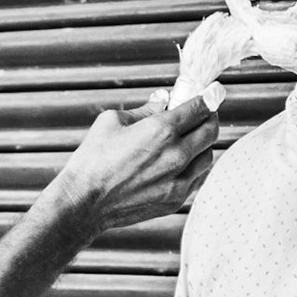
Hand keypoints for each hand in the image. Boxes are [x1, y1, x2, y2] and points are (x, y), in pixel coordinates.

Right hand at [54, 97, 217, 232]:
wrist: (84, 202)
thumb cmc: (93, 159)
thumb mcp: (112, 121)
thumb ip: (144, 109)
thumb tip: (162, 100)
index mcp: (161, 130)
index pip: (199, 108)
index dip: (207, 98)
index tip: (210, 94)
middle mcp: (176, 155)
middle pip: (211, 130)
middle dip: (209, 118)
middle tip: (202, 114)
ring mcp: (178, 180)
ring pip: (208, 156)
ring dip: (204, 144)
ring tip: (191, 139)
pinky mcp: (175, 199)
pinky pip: (198, 178)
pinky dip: (197, 167)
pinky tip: (185, 162)